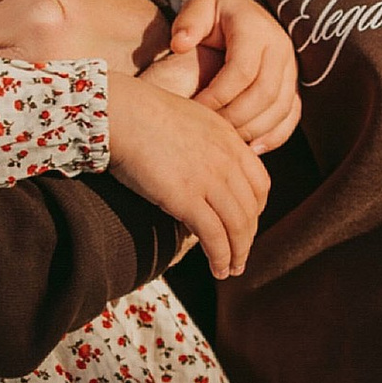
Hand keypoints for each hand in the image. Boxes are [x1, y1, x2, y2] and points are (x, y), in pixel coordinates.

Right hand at [104, 67, 268, 277]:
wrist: (121, 112)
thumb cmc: (141, 114)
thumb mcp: (189, 120)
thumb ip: (205, 143)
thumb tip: (199, 168)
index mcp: (229, 139)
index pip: (260, 182)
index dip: (256, 208)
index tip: (246, 222)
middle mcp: (227, 160)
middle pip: (251, 208)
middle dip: (248, 236)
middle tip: (240, 255)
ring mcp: (210, 179)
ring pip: (238, 226)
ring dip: (238, 253)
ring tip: (231, 270)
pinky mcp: (187, 198)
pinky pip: (214, 236)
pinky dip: (220, 257)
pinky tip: (218, 269)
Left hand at [164, 0, 300, 152]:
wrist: (248, 12)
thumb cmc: (217, 14)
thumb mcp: (200, 7)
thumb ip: (188, 23)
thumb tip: (180, 44)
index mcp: (255, 30)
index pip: (241, 70)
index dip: (218, 95)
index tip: (194, 109)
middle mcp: (280, 48)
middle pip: (264, 93)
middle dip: (235, 117)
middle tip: (209, 130)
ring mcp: (292, 69)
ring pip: (280, 108)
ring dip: (252, 129)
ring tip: (225, 140)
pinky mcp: (294, 85)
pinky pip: (292, 115)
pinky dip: (274, 136)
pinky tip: (251, 148)